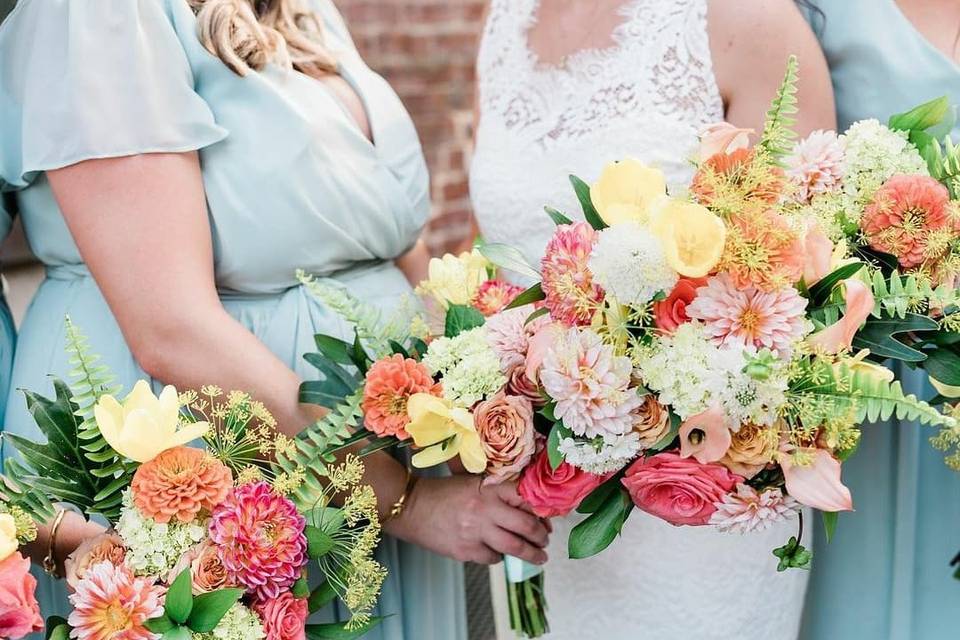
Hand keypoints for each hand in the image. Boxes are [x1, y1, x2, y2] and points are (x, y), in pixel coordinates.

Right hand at [385, 474, 549, 564]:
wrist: (410, 507)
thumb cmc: (442, 493)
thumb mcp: (472, 483)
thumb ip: (496, 493)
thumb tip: (525, 510)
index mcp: (489, 488)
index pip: (526, 499)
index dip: (541, 512)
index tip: (547, 520)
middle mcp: (485, 509)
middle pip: (526, 526)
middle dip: (541, 537)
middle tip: (545, 541)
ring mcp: (475, 532)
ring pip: (514, 547)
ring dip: (531, 554)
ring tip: (539, 557)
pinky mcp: (465, 551)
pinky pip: (493, 558)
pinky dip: (499, 557)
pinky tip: (500, 554)